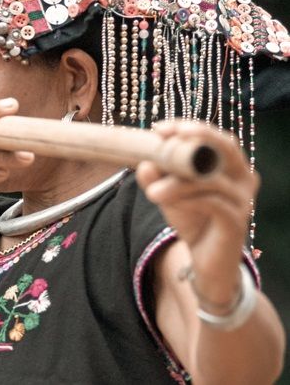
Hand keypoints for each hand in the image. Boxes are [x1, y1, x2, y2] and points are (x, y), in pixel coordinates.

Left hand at [136, 121, 257, 305]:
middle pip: (224, 146)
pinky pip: (211, 203)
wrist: (205, 261)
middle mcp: (243, 177)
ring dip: (177, 181)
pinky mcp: (237, 221)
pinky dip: (186, 199)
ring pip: (210, 178)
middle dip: (194, 138)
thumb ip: (156, 178)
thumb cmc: (191, 218)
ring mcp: (243, 199)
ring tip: (151, 191)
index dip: (189, 127)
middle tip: (163, 139)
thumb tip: (144, 164)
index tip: (159, 128)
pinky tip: (163, 200)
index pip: (214, 136)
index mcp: (230, 164)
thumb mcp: (168, 194)